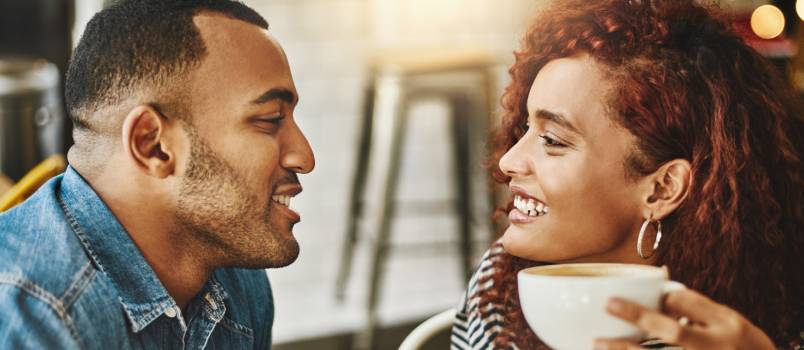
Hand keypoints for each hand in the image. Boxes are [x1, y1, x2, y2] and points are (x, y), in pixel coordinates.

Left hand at [594, 288, 775, 349]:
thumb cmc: (740, 345)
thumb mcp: (728, 321)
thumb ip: (696, 307)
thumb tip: (659, 289)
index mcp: (726, 325)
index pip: (689, 303)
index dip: (662, 298)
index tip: (641, 297)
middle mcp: (716, 347)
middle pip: (674, 333)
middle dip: (640, 318)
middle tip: (609, 304)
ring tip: (598, 343)